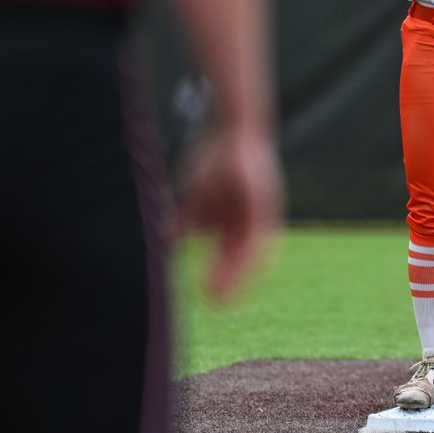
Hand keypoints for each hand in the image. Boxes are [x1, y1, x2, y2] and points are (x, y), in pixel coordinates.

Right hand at [179, 127, 283, 300]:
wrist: (232, 125)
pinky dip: (243, 256)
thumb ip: (187, 217)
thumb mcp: (196, 193)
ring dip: (236, 277)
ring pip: (251, 253)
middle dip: (228, 283)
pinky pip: (256, 237)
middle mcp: (252, 217)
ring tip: (218, 298)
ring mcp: (262, 210)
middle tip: (215, 307)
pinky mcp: (265, 203)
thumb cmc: (214, 155)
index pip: (231, 254)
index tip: (207, 297)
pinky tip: (232, 268)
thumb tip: (168, 241)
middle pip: (243, 258)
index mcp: (237, 216)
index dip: (221, 275)